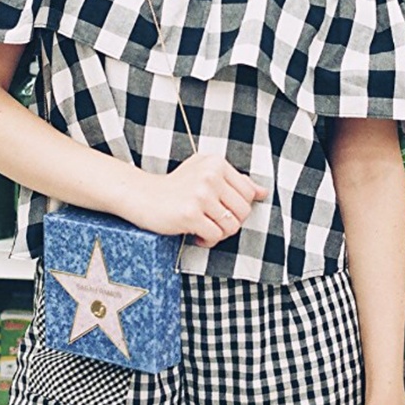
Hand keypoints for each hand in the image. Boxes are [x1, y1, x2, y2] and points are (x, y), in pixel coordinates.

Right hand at [141, 154, 267, 247]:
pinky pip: (215, 236)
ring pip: (231, 227)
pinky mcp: (190, 214)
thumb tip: (262, 192)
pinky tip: (195, 234)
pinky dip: (207, 241)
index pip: (249, 193)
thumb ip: (235, 181)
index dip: (238, 207)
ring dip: (219, 233)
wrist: (142, 195)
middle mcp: (210, 175)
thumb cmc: (176, 186)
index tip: (221, 208)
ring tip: (204, 227)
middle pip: (243, 211)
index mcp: (216, 163)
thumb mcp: (205, 172)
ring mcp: (200, 195)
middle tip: (213, 221)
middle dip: (230, 222)